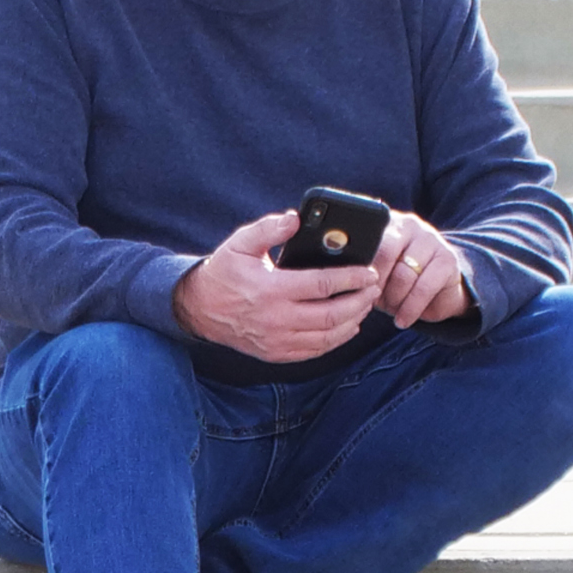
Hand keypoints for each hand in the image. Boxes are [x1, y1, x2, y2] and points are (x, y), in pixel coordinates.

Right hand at [173, 211, 380, 362]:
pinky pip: (315, 351)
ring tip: (364, 305)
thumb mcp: (240, 243)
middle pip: (332, 314)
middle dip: (359, 301)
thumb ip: (268, 228)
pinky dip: (336, 340)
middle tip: (373, 289)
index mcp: (270, 289)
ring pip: (327, 336)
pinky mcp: (277, 353)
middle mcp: (276, 319)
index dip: (351, 278)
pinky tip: (347, 326)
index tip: (369, 272)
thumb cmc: (224, 272)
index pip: (322, 285)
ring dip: (352, 321)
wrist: (199, 309)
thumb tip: (295, 220)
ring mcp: (277, 340)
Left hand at [366, 211, 473, 327]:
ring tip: (390, 310)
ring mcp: (430, 239)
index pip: (367, 241)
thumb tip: (345, 276)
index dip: (360, 269)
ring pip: (404, 274)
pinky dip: (410, 308)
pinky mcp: (448, 259)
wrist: (435, 294)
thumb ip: (361, 270)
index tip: (356, 289)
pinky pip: (424, 287)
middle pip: (385, 254)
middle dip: (376, 284)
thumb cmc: (394, 284)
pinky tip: (403, 319)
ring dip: (394, 300)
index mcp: (385, 223)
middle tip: (373, 301)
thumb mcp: (374, 276)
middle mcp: (408, 225)